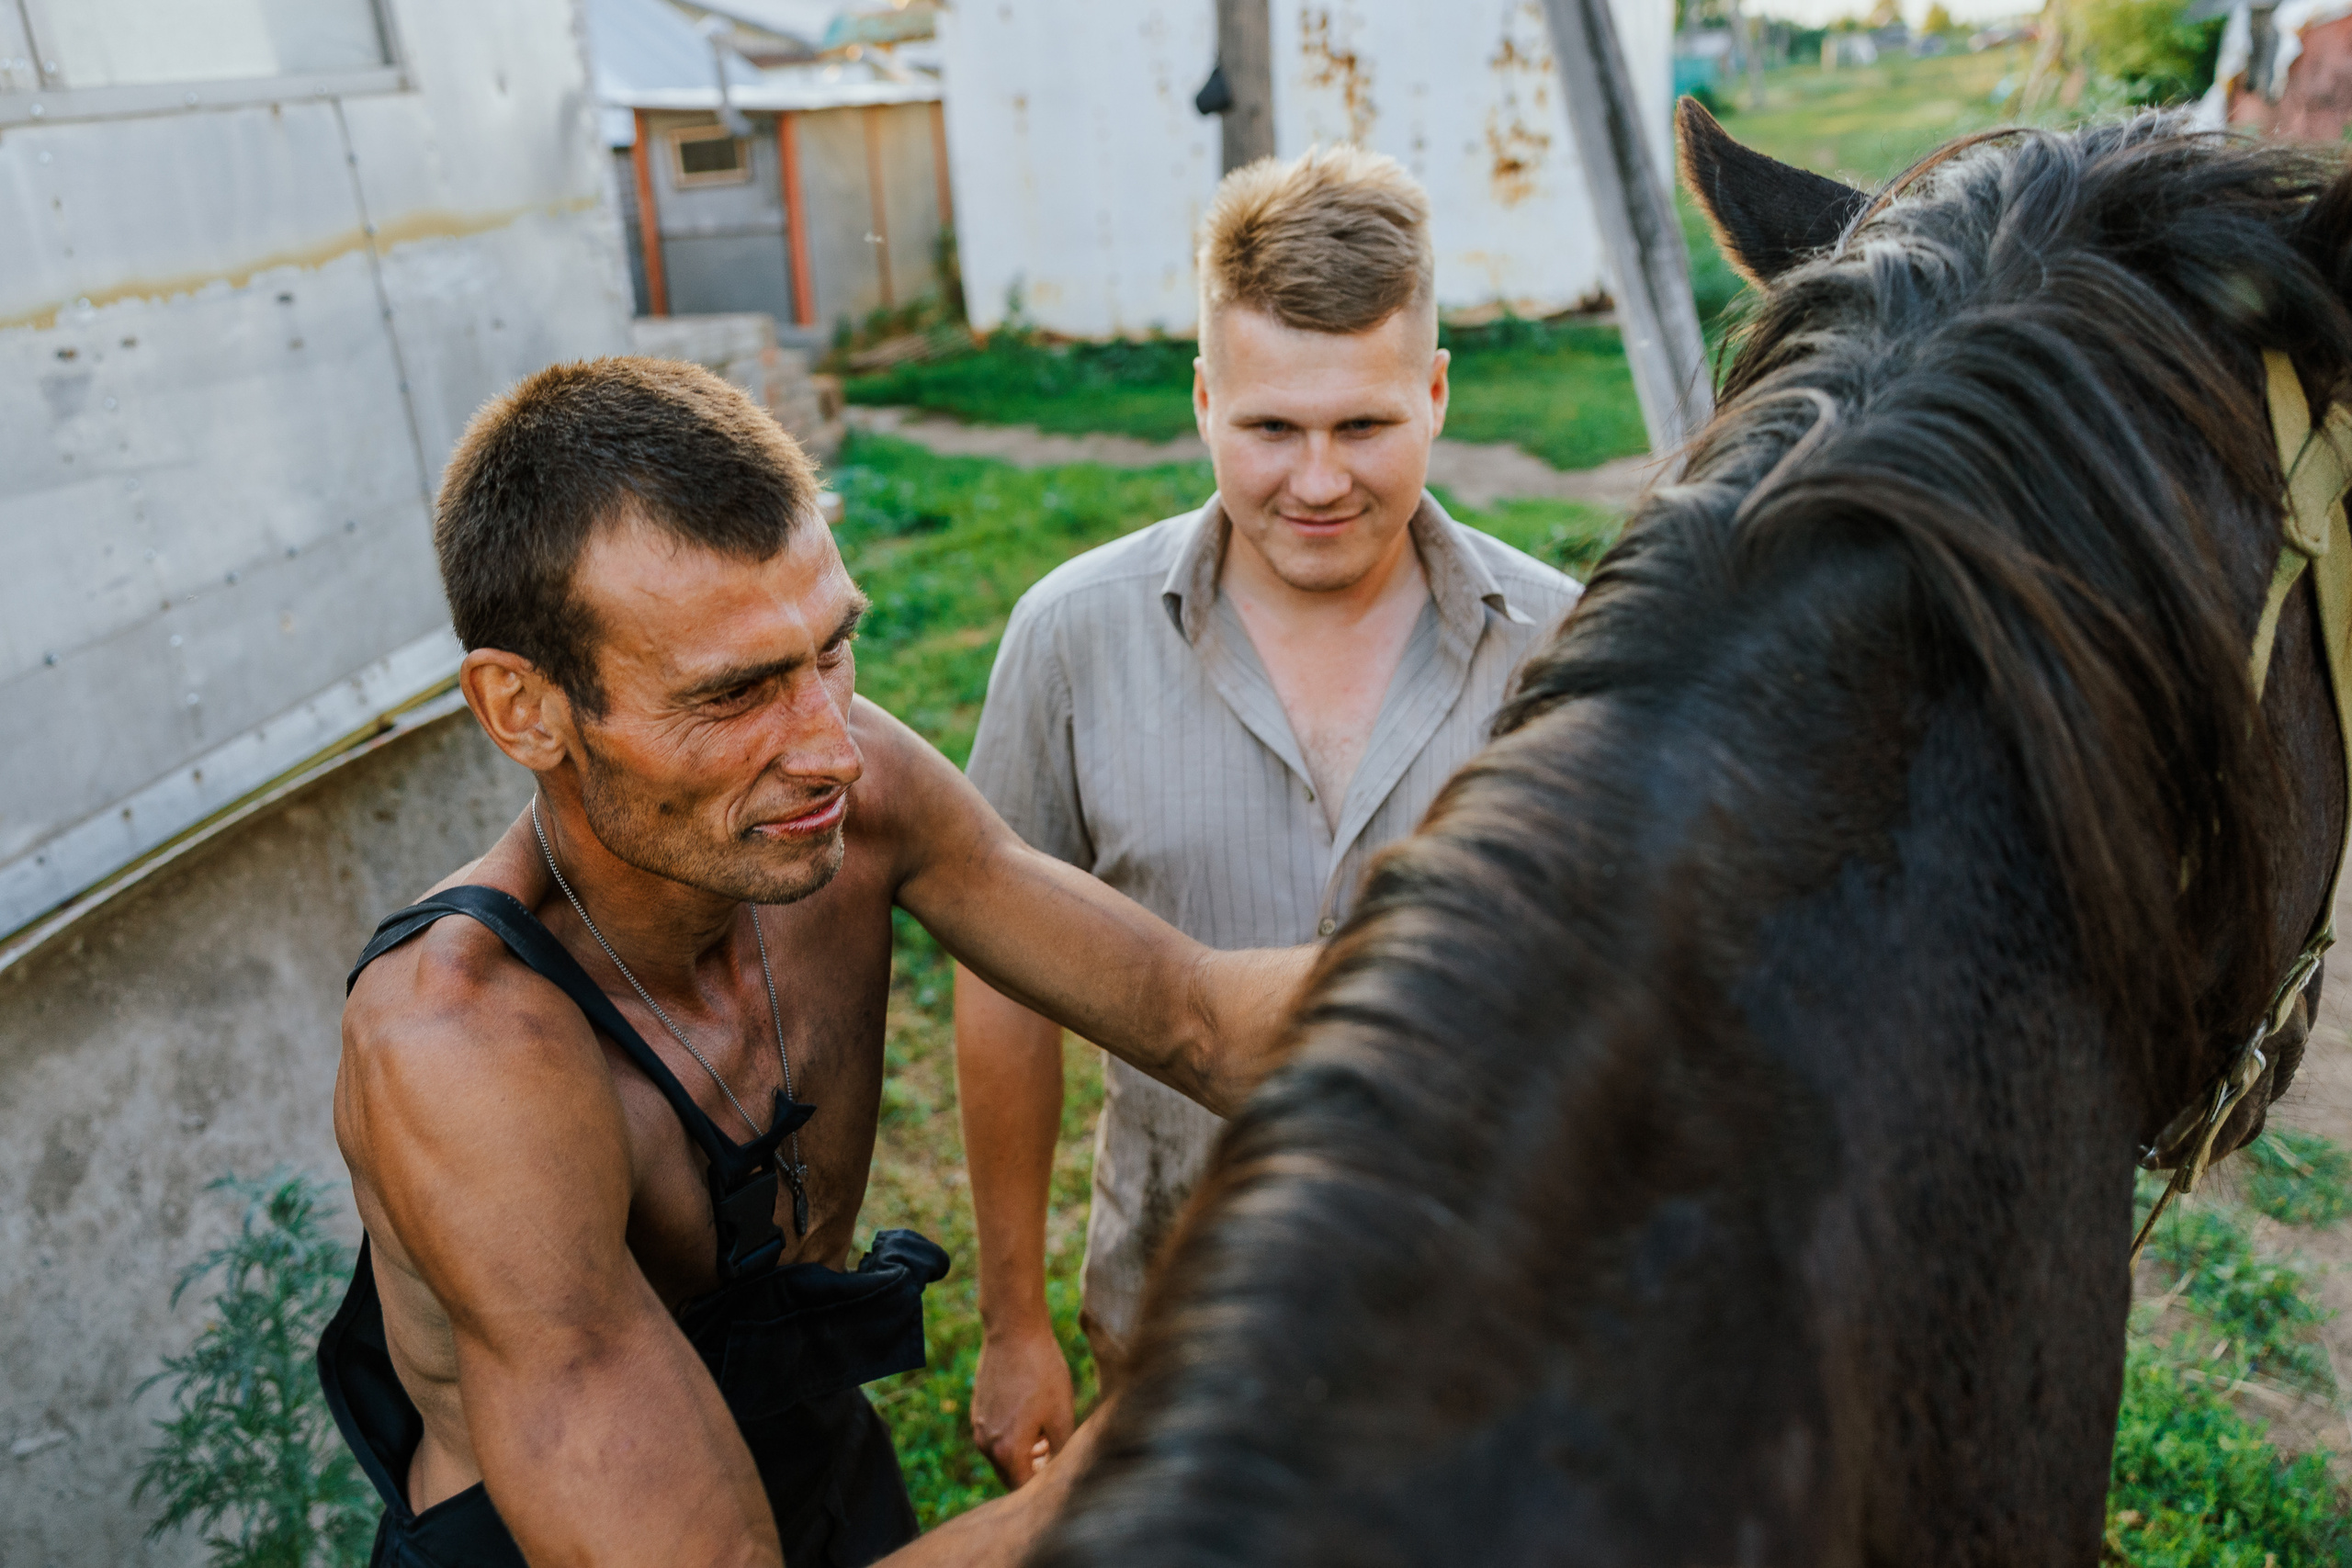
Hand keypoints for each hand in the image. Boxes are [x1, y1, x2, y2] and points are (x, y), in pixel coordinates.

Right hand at [970, 1319, 1074, 1485]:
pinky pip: (995, 1435)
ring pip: (1003, 1454)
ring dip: (1024, 1453)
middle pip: (1011, 1475)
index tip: (1064, 1471)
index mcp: (1006, 1451)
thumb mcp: (1062, 1415)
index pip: (1025, 1488)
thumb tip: (1061, 1471)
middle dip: (1034, 1470)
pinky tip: (1032, 1416)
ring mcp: (978, 1426)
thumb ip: (1060, 1452)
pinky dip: (1012, 1436)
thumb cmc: (1042, 1371)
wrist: (1013, 1330)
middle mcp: (985, 1444)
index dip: (1046, 1484)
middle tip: (1058, 1454)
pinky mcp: (978, 1409)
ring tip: (1048, 1434)